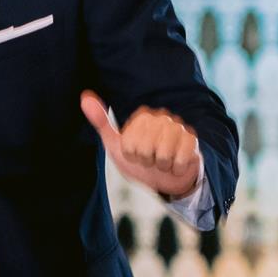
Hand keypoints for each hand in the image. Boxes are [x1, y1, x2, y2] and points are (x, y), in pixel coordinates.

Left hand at [81, 91, 202, 198]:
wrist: (165, 179)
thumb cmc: (140, 160)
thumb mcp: (116, 144)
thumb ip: (101, 121)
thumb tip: (84, 97)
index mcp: (143, 116)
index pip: (130, 142)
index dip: (132, 155)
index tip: (136, 154)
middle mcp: (162, 117)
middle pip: (146, 148)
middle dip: (146, 160)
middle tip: (150, 159)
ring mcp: (180, 128)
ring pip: (163, 155)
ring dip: (161, 166)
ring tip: (162, 162)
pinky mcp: (193, 142)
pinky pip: (180, 160)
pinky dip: (175, 169)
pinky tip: (175, 165)